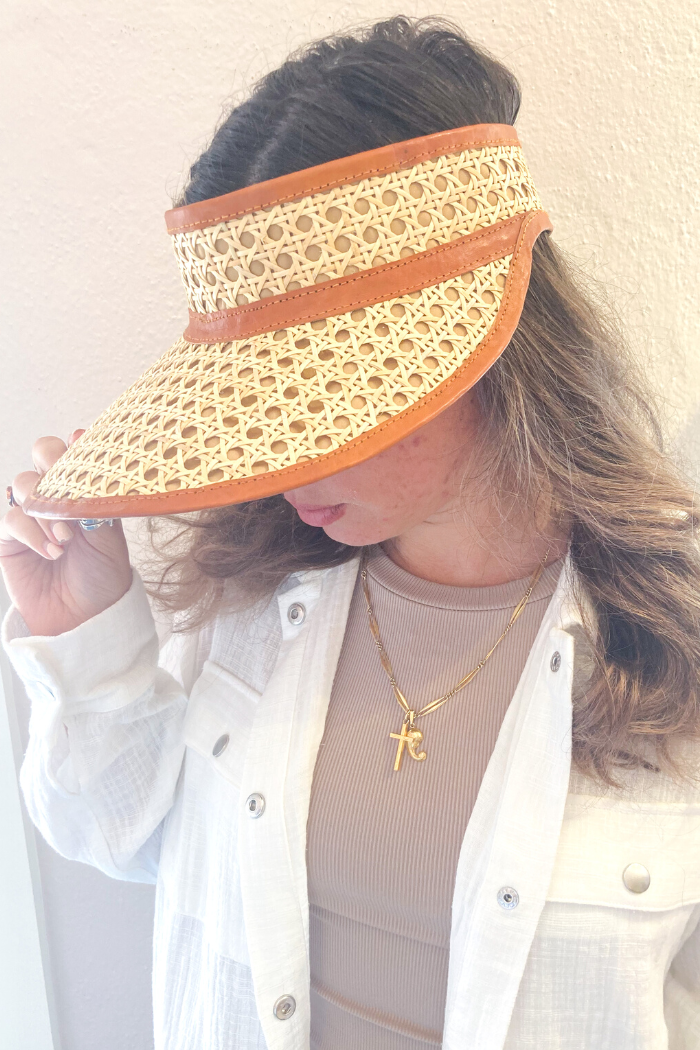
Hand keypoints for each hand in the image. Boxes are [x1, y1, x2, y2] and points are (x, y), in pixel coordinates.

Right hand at [0, 432, 132, 635]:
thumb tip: (84, 465)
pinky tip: (52, 552)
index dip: (76, 443)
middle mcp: (55, 494)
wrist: (86, 617)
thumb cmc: (103, 575)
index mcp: (85, 488)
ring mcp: (30, 513)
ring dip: (44, 508)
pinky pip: (11, 519)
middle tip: (62, 485)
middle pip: (41, 452)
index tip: (82, 444)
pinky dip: (32, 533)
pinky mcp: (9, 537)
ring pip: (23, 484)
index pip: (75, 451)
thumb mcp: (110, 537)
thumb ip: (95, 500)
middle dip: (50, 461)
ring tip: (65, 539)